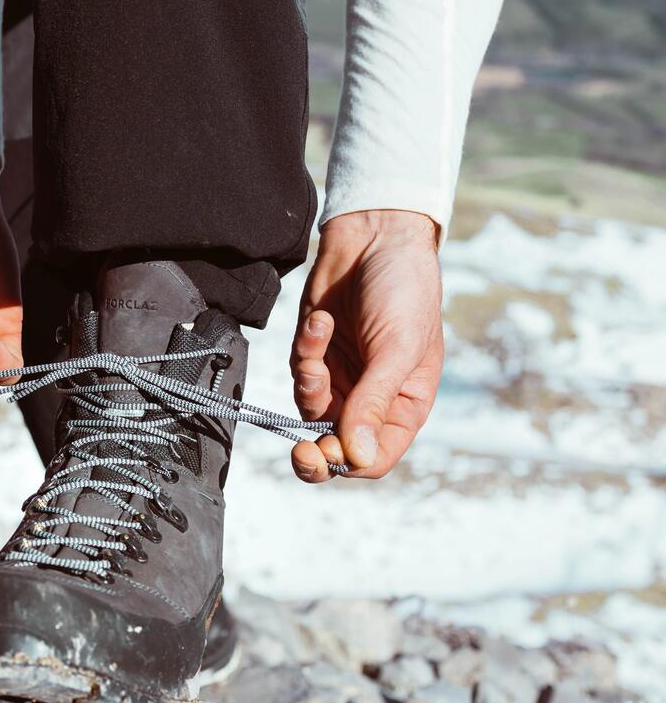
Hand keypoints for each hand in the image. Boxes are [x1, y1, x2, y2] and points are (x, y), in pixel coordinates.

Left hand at [289, 210, 443, 480]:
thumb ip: (374, 402)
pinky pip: (298, 370)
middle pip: (335, 448)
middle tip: (300, 452)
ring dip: (309, 378)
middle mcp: (371, 399)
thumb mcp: (397, 348)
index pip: (373, 458)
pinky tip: (321, 319)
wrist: (375, 237)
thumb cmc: (403, 290)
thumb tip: (357, 456)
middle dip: (315, 449)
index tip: (324, 455)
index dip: (348, 465)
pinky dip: (305, 347)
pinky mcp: (315, 354)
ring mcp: (341, 378)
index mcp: (404, 405)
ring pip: (309, 409)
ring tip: (321, 334)